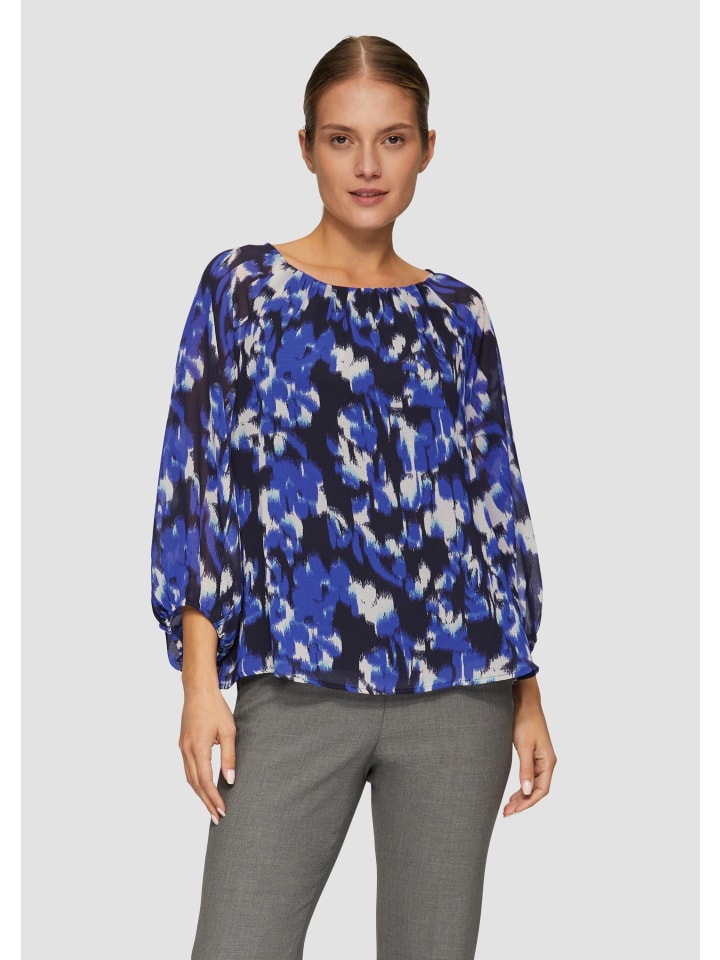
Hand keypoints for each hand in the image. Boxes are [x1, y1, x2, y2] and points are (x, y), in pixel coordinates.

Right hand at [179, 686, 236, 822]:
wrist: (198, 691)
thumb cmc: (215, 708)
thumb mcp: (228, 731)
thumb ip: (229, 756)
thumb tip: (230, 779)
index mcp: (198, 748)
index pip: (205, 781)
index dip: (213, 798)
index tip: (222, 811)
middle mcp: (187, 751)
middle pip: (195, 784)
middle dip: (206, 802)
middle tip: (216, 818)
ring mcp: (182, 748)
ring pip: (189, 778)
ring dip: (199, 794)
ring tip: (211, 807)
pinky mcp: (183, 744)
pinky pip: (188, 769)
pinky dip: (195, 782)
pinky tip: (203, 787)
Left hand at [503, 677, 556, 816]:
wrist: (524, 703)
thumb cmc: (525, 722)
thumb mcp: (524, 746)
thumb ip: (526, 769)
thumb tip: (526, 791)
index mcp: (548, 762)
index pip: (541, 790)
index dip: (528, 802)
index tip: (514, 810)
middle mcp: (547, 763)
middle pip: (537, 789)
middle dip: (523, 802)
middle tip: (507, 812)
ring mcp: (540, 759)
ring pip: (532, 784)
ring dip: (521, 796)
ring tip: (508, 807)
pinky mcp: (533, 755)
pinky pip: (529, 776)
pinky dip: (521, 786)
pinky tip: (514, 792)